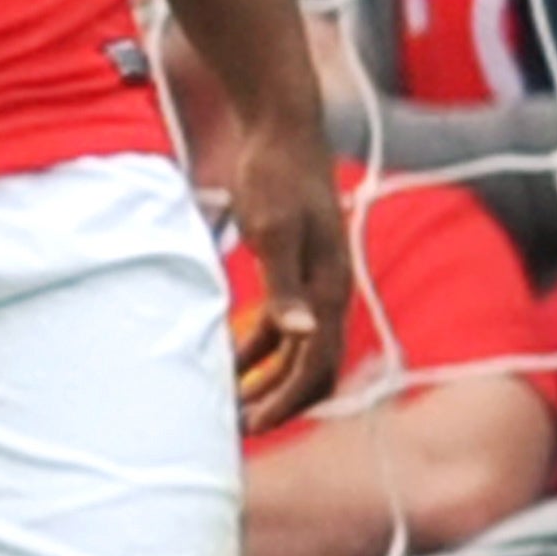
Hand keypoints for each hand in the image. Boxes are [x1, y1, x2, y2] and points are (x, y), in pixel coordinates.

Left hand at [198, 93, 353, 434]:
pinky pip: (280, 325)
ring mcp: (313, 281)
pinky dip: (257, 348)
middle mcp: (329, 291)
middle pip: (313, 368)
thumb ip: (284, 286)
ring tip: (228, 404)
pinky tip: (226, 360)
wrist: (280, 126)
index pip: (317, 366)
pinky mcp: (292, 267)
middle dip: (279, 402)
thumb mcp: (274, 231)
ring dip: (266, 380)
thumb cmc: (276, 175)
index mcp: (330, 289)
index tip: (251, 427)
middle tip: (238, 429)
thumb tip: (303, 332)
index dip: (287, 402)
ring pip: (296, 351)